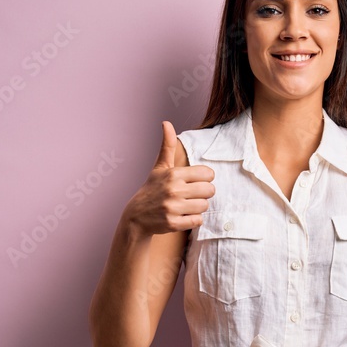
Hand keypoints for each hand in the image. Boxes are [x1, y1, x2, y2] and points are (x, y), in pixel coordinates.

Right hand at [125, 121, 214, 235]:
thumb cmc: (152, 189)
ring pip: (205, 206)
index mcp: (174, 174)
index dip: (204, 178)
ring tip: (186, 205)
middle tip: (192, 195)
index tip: (195, 181)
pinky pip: (198, 221)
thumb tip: (166, 122)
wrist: (136, 216)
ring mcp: (173, 208)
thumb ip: (167, 146)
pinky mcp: (173, 223)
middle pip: (210, 190)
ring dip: (198, 207)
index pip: (208, 174)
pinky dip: (193, 220)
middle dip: (204, 193)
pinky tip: (183, 216)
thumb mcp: (160, 167)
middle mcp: (174, 190)